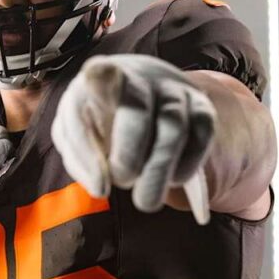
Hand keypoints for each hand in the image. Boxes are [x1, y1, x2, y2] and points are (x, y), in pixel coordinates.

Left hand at [51, 54, 215, 221]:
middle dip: (129, 154)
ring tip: (146, 200)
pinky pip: (201, 135)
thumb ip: (81, 157)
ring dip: (159, 169)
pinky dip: (187, 165)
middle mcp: (139, 78)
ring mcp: (173, 91)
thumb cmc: (101, 123)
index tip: (95, 89)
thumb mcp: (77, 134)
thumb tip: (101, 185)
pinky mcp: (201, 107)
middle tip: (122, 181)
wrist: (147, 104)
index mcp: (99, 80)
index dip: (98, 86)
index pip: (98, 77)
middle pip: (137, 111)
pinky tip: (174, 180)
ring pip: (173, 126)